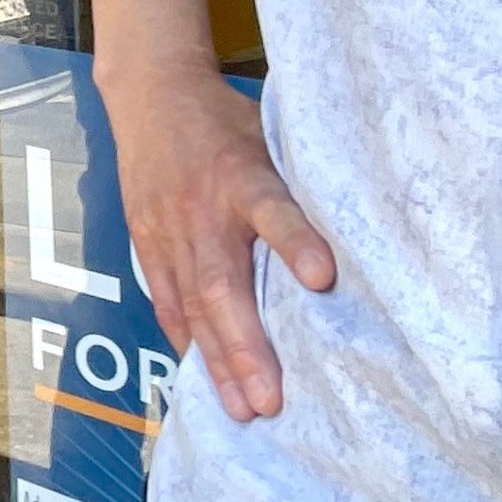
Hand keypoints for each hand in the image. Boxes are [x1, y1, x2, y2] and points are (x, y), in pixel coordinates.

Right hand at [100, 52, 332, 422]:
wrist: (148, 92)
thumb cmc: (224, 118)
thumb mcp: (270, 132)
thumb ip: (297, 184)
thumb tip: (356, 235)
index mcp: (242, 174)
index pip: (273, 210)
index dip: (296, 243)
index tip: (323, 279)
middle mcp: (202, 208)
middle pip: (223, 282)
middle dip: (246, 345)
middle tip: (269, 400)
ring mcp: (168, 229)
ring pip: (192, 303)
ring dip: (216, 359)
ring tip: (240, 408)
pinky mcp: (146, 240)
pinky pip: (165, 298)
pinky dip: (184, 337)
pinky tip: (200, 374)